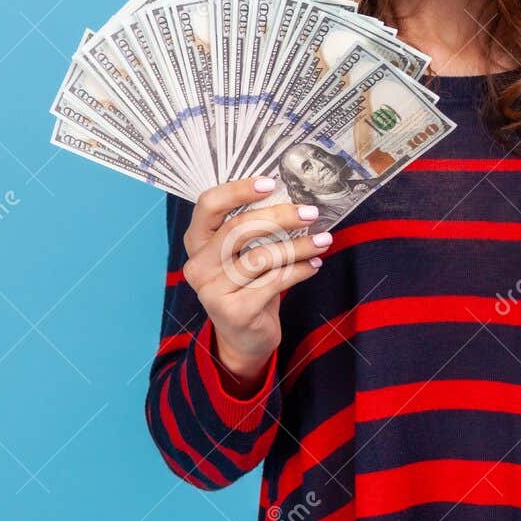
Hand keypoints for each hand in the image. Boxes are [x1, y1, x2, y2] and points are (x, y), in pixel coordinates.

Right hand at [181, 176, 330, 388]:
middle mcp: (198, 265)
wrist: (243, 338)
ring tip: (323, 241)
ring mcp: (212, 290)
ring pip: (262, 256)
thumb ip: (252, 229)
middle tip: (311, 212)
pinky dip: (300, 270)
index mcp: (196, 242)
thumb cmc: (246, 287)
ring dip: (299, 246)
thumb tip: (292, 196)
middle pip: (240, 228)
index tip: (271, 182)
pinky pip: (275, 281)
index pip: (209, 205)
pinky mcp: (234, 311)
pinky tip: (314, 265)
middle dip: (281, 216)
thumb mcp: (241, 255)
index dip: (239, 190)